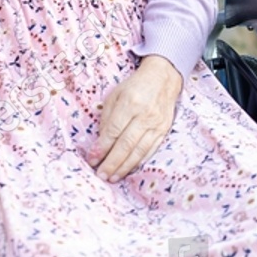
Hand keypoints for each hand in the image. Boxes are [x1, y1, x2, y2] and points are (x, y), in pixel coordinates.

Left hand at [92, 55, 182, 181]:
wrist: (163, 78)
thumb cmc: (135, 86)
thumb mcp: (116, 95)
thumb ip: (107, 118)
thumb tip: (100, 144)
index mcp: (130, 103)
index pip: (114, 131)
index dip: (102, 148)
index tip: (92, 159)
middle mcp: (145, 115)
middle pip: (126, 144)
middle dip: (112, 162)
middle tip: (101, 175)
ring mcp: (156, 124)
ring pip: (139, 151)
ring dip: (124, 167)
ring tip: (113, 178)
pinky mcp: (164, 130)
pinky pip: (150, 150)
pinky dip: (139, 162)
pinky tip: (129, 169)